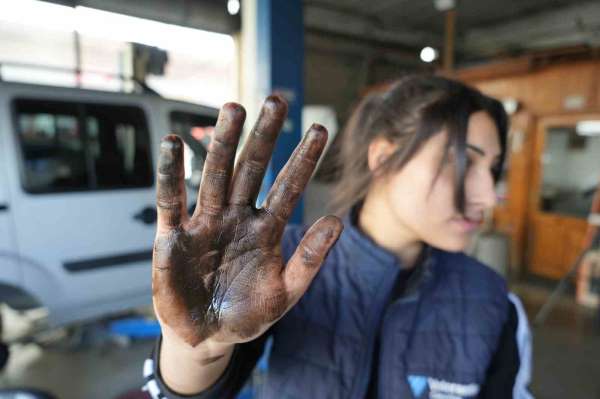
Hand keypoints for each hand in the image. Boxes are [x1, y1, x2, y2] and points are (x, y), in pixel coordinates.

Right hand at [152, 95, 342, 347]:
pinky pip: (171, 200)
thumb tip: (337, 221)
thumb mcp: (285, 292)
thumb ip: (309, 259)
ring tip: (233, 108)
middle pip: (252, 169)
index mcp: (266, 230)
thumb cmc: (247, 315)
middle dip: (264, 137)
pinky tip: (173, 144)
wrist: (207, 337)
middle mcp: (237, 217)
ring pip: (216, 174)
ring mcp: (206, 222)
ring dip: (223, 143)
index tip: (320, 130)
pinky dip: (171, 174)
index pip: (288, 187)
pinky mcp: (173, 236)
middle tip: (276, 101)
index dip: (304, 160)